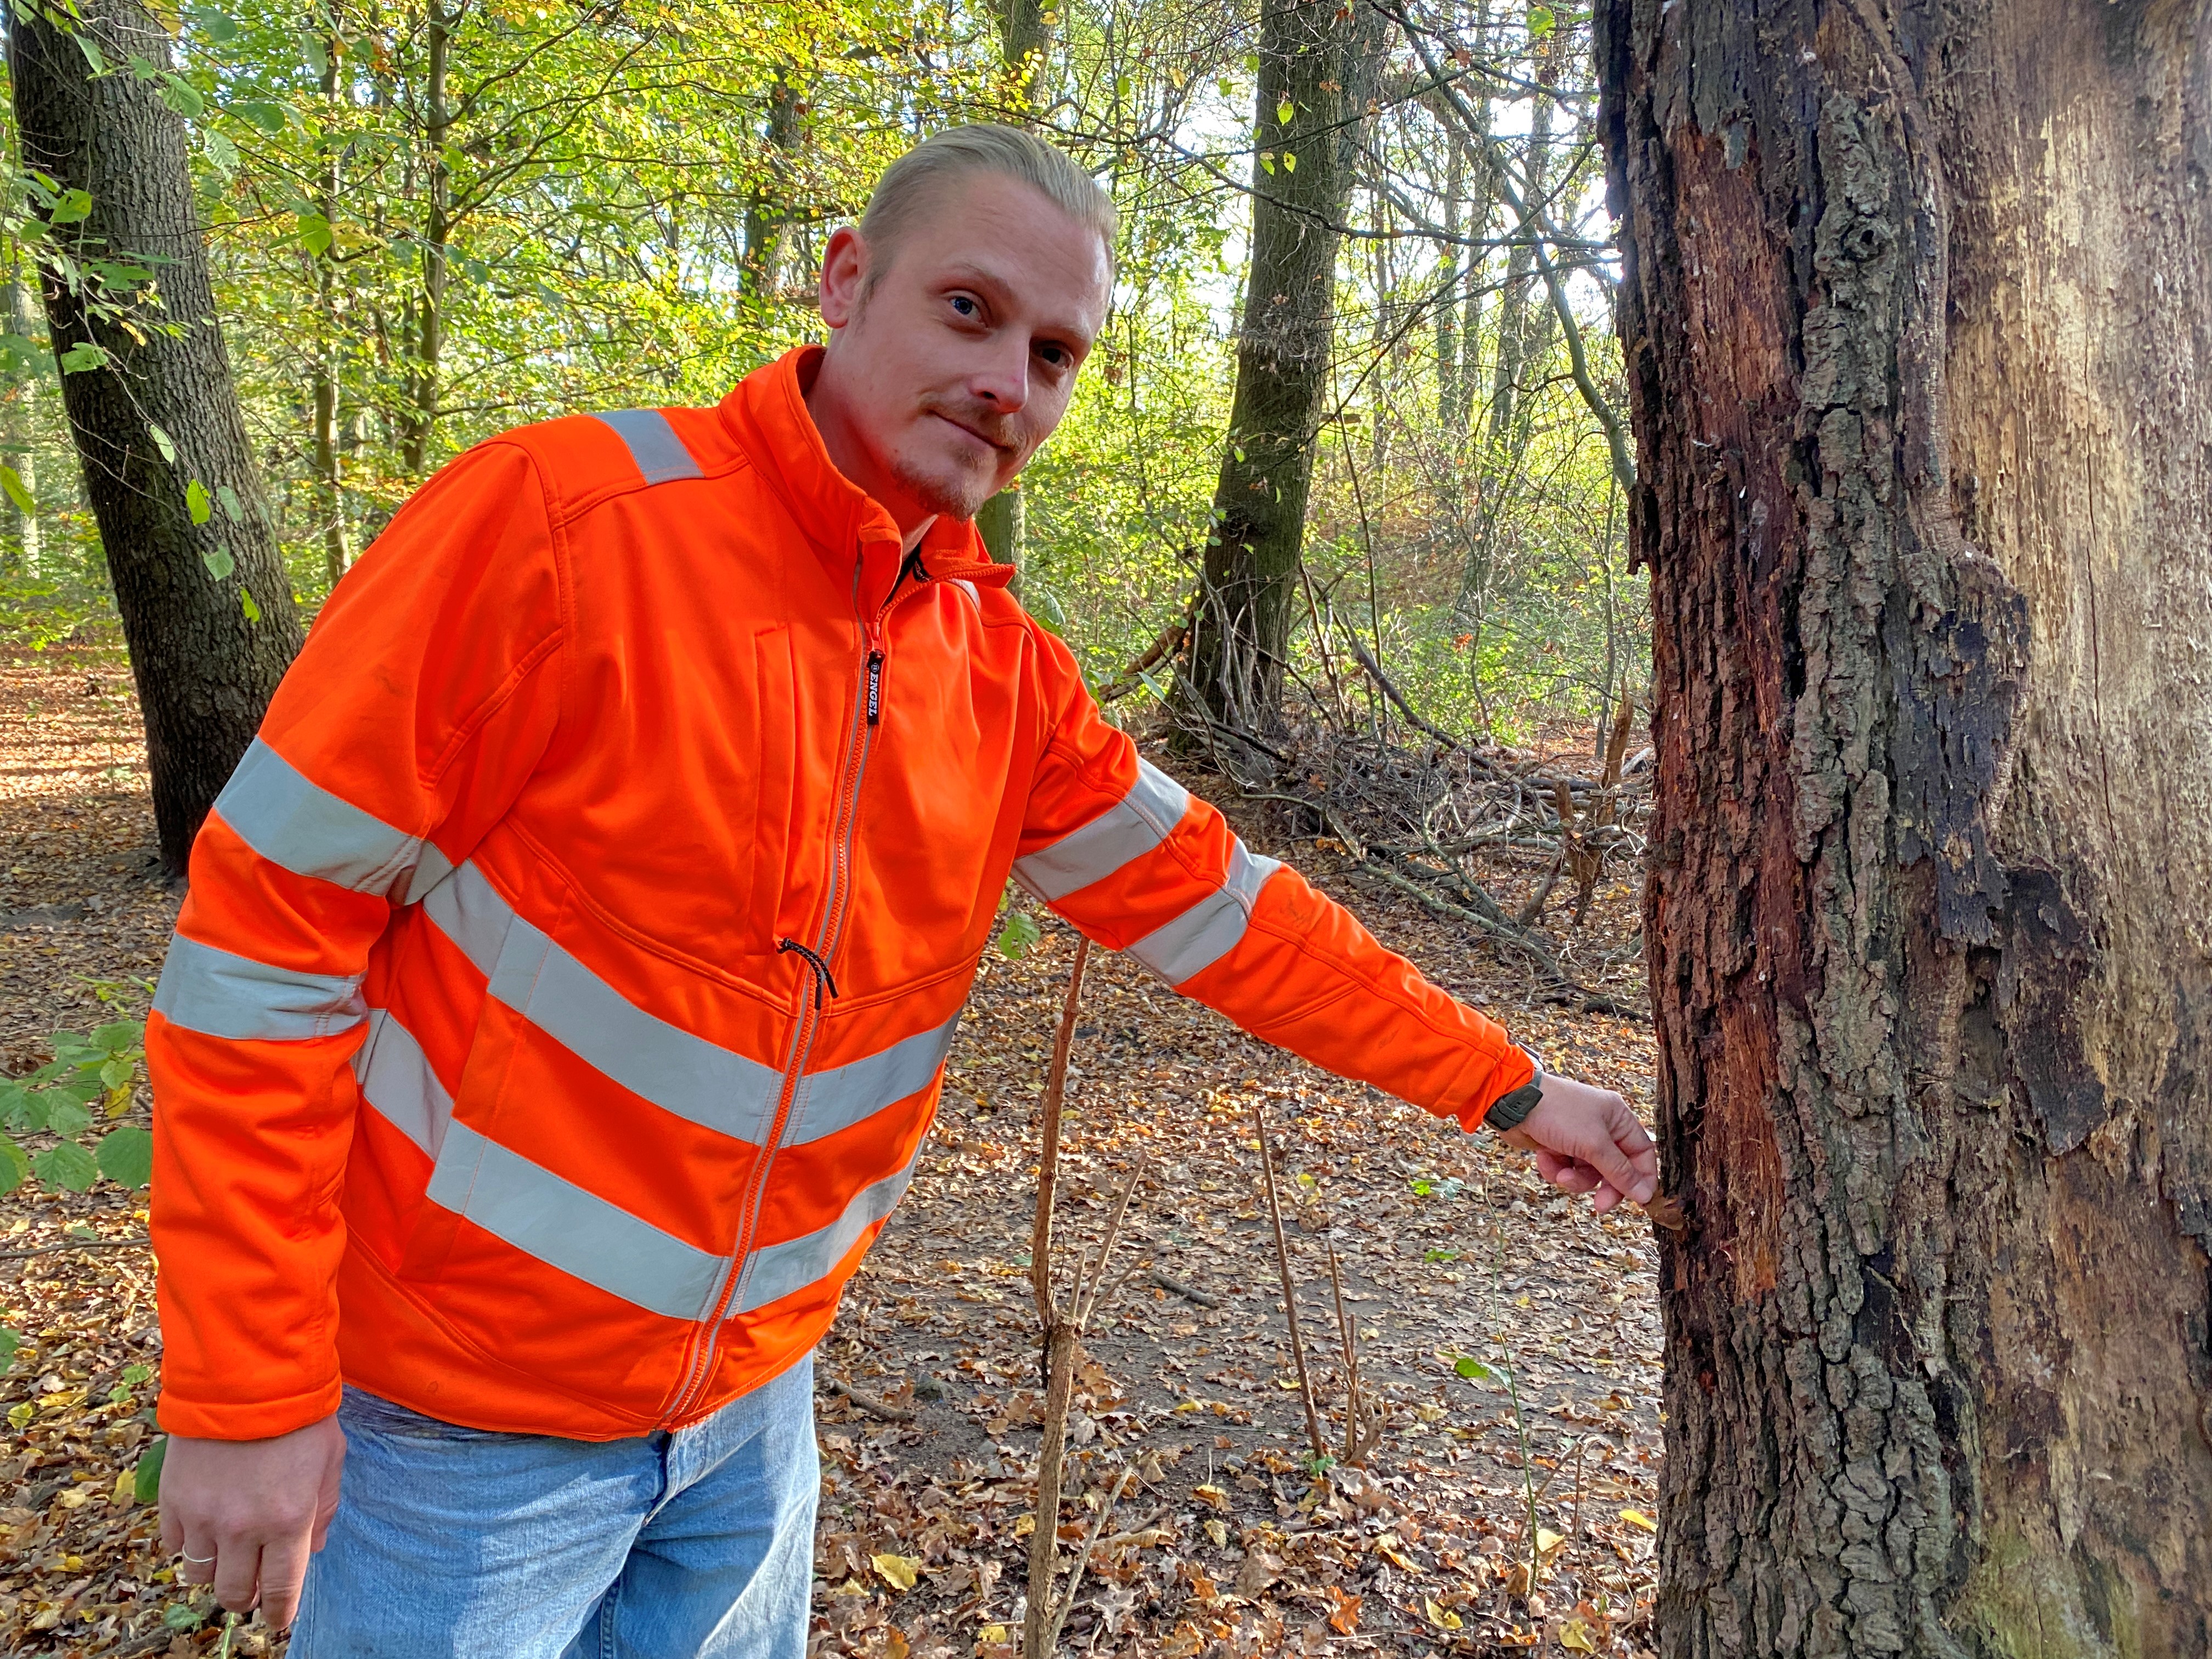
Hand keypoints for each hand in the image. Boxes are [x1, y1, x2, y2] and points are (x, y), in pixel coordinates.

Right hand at [159, 1414, 344, 1629]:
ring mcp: (202, 1516)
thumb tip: (313, 1549)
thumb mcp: (330, 1460)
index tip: (280, 1619)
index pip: (282, 1589)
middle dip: (246, 1597)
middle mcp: (242, 1529)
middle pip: (235, 1592)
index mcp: (287, 1521)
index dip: (281, 1612)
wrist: (247, 1377)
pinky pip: (172, 1545)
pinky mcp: (172, 1500)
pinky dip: (187, 1545)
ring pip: (199, 1574)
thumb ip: (324, 1509)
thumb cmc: (299, 1416)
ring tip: (229, 1555)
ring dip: (216, 1571)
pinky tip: (203, 1528)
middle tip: (253, 1589)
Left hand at [1499, 1072, 1656, 1214]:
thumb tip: (1645, 1194)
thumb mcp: (1593, 1144)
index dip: (1642, 1178)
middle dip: (1605, 1186)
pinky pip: (1566, 1168)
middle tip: (1599, 1205)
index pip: (1642, 1153)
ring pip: (1589, 1173)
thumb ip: (1619, 1171)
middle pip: (1616, 1168)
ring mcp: (1579, 1136)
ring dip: (1575, 1178)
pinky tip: (1544, 1158)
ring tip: (1560, 1174)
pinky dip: (1555, 1168)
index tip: (1639, 1201)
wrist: (1512, 1103)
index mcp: (1618, 1117)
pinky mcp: (1559, 1145)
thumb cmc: (1556, 1112)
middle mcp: (1602, 1126)